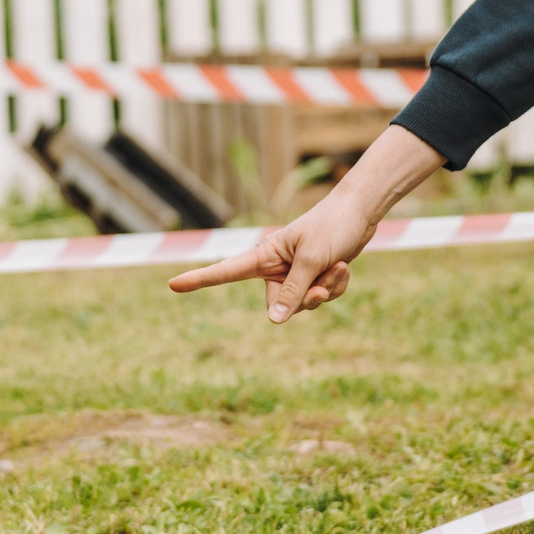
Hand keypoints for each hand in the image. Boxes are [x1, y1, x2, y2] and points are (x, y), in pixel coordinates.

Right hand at [166, 125, 444, 322]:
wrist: (360, 213)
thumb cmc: (332, 227)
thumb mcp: (312, 260)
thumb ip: (293, 291)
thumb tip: (274, 321)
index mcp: (265, 255)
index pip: (226, 271)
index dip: (200, 279)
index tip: (172, 285)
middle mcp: (276, 268)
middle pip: (281, 304)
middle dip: (306, 298)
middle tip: (324, 282)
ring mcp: (296, 274)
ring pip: (306, 304)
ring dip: (327, 290)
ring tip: (338, 266)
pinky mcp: (315, 277)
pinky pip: (323, 296)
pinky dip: (337, 285)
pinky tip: (345, 267)